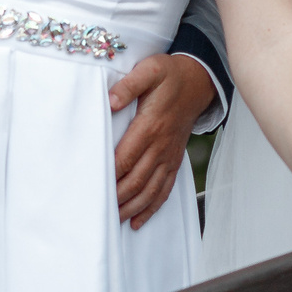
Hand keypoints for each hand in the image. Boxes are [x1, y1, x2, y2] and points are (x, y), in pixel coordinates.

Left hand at [108, 54, 216, 228]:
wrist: (198, 82)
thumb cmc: (170, 76)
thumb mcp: (150, 70)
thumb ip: (129, 85)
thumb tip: (111, 100)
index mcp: (150, 126)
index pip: (125, 157)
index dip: (110, 174)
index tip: (92, 185)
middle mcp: (160, 146)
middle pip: (136, 180)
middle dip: (117, 198)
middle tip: (98, 209)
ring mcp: (169, 156)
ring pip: (150, 190)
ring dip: (132, 208)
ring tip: (114, 220)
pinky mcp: (174, 160)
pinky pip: (164, 189)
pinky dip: (151, 207)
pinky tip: (138, 221)